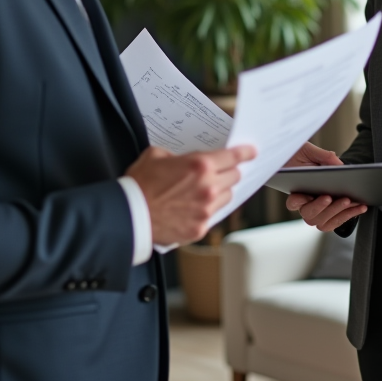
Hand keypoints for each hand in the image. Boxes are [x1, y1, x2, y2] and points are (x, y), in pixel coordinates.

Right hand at [126, 145, 255, 246]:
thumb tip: (183, 159)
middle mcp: (208, 188)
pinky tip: (194, 207)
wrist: (129, 215)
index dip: (245, 153)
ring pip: (227, 197)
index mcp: (200, 166)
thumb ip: (176, 155)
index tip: (251, 152)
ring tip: (205, 191)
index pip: (233, 157)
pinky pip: (214, 216)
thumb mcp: (156, 155)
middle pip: (234, 177)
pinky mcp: (200, 228)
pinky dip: (208, 210)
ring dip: (221, 192)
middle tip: (221, 171)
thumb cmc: (139, 185)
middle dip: (229, 172)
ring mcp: (206, 210)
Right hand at [283, 142, 366, 231]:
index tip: (308, 195)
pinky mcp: (328, 218)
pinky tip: (361, 206)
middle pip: (309, 214)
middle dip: (321, 207)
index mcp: (296, 191)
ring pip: (323, 221)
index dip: (298, 201)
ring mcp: (316, 214)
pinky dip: (350, 215)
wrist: (321, 170)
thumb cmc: (307, 159)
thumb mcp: (310, 152)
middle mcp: (304, 206)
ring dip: (339, 211)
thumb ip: (322, 156)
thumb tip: (338, 165)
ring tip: (352, 201)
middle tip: (332, 197)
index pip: (292, 201)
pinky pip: (336, 222)